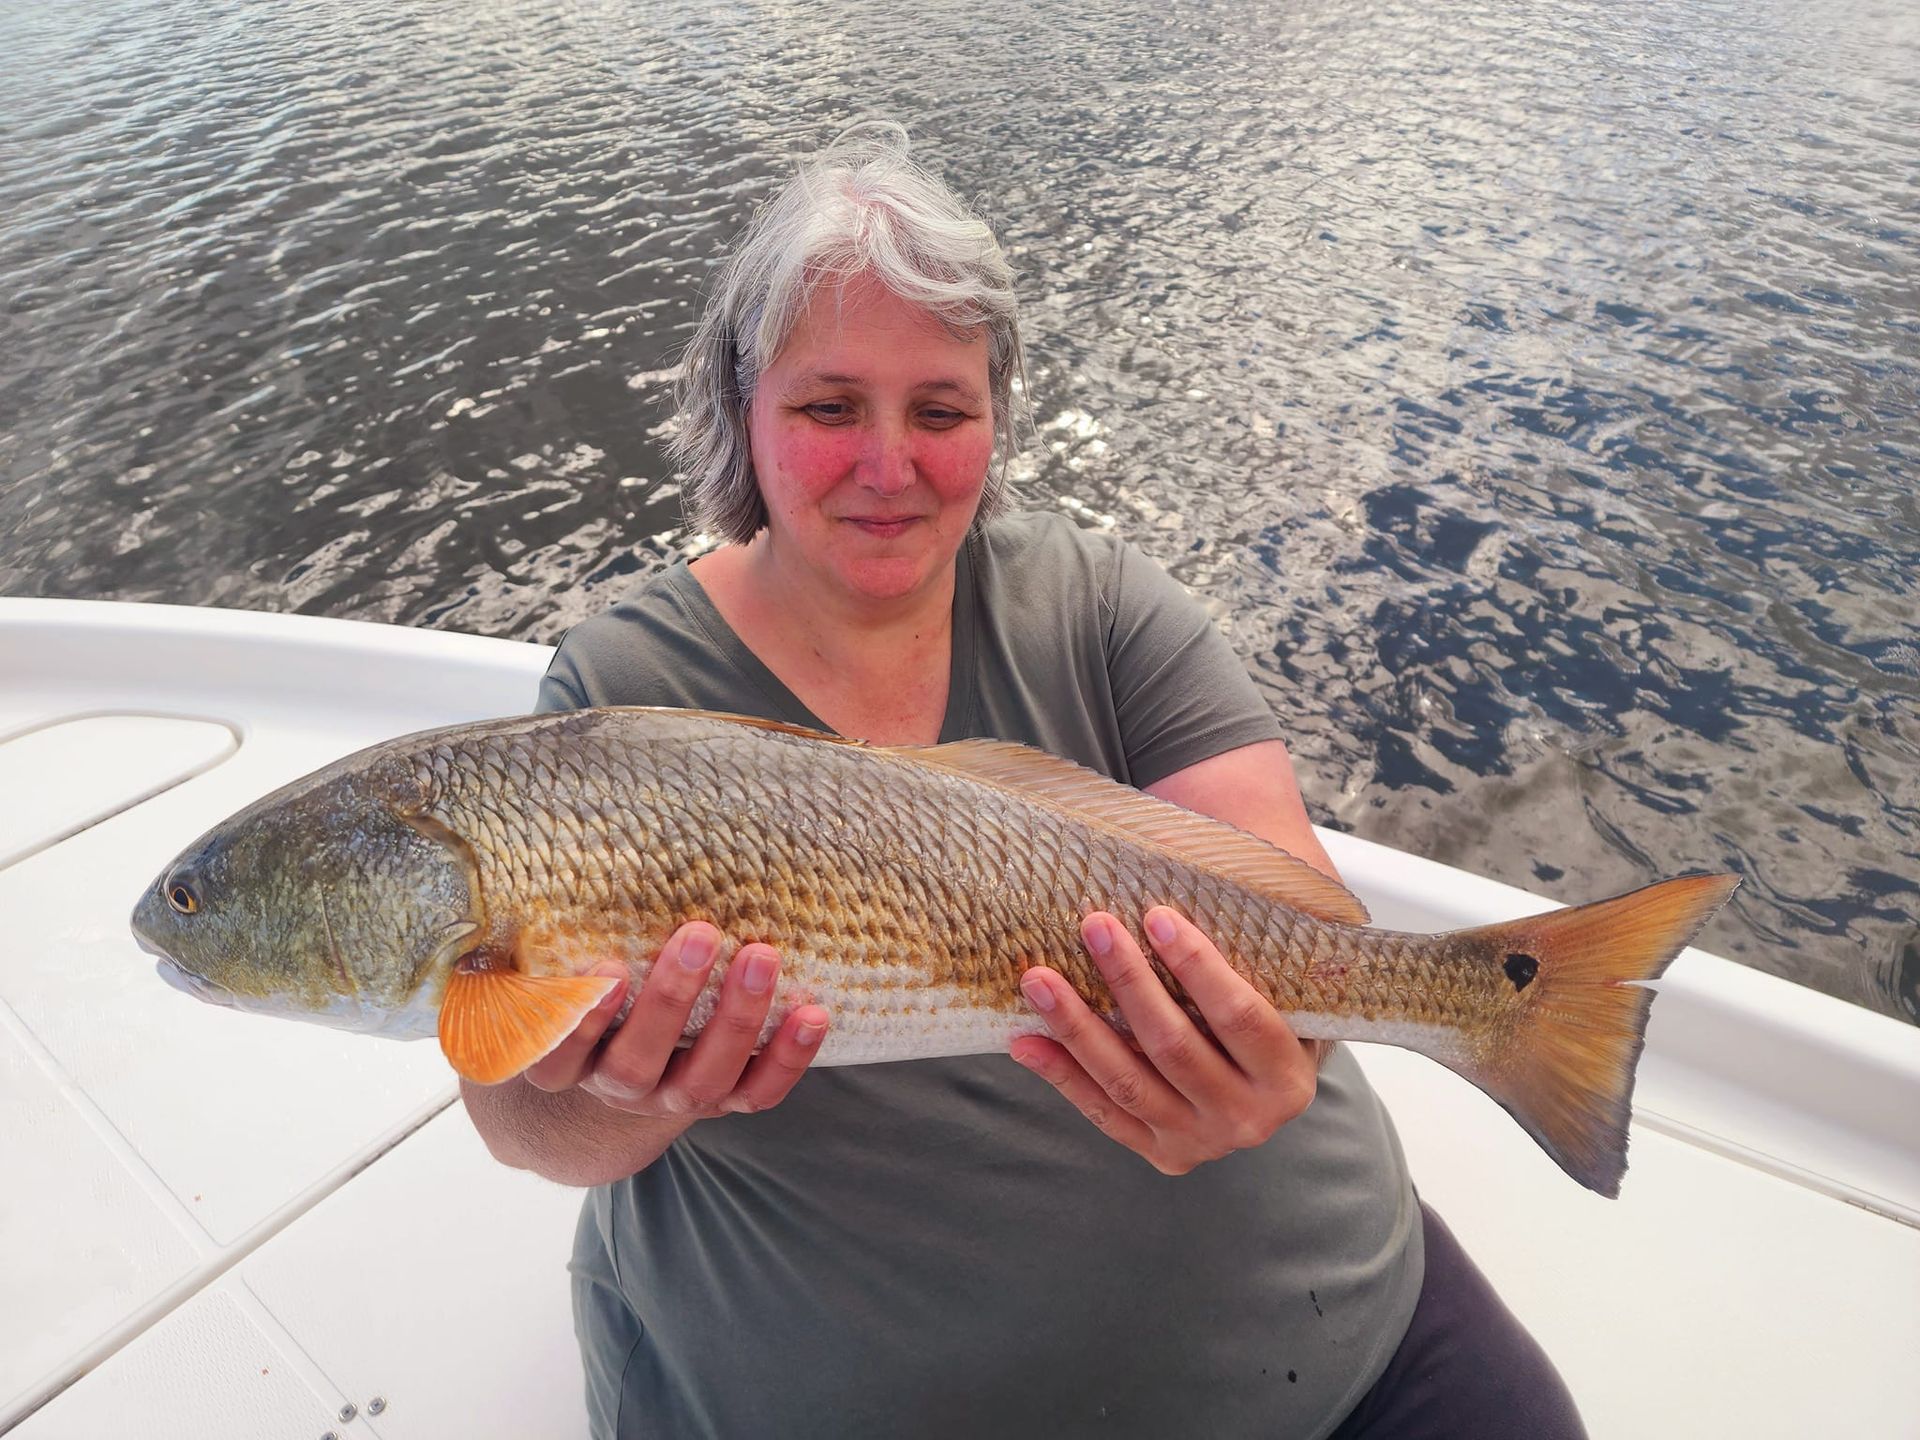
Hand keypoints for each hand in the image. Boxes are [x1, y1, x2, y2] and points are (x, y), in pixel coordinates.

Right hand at [522, 921, 829, 1120]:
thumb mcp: (556, 979)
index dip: (580, 1022)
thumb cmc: (594, 996)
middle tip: (701, 934)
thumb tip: (531, 886)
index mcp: (567, 1064)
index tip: (607, 969)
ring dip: (737, 1018)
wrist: (629, 1064)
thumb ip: (544, 952)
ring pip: (705, 1078)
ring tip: (762, 956)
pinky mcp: (725, 1101)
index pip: (558, 1057)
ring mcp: (674, 1100)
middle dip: (672, 1000)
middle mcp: (619, 1088)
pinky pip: (759, 1091)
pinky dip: (789, 1057)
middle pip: (637, 1063)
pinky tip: (813, 1014)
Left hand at [1010, 907, 1316, 1174]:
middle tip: (1093, 925)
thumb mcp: (1280, 978)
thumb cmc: (1265, 1004)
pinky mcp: (1160, 1151)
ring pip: (1129, 1083)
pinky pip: (1103, 1112)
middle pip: (1175, 1047)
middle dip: (1129, 983)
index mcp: (1289, 1076)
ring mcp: (1202, 1142)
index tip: (1157, 916)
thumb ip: (1254, 937)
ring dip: (1078, 1028)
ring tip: (1038, 980)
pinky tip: (1026, 1040)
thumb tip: (1186, 853)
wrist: (1264, 1080)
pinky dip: (1061, 1075)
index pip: (1241, 1016)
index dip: (1199, 967)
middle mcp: (1251, 1120)